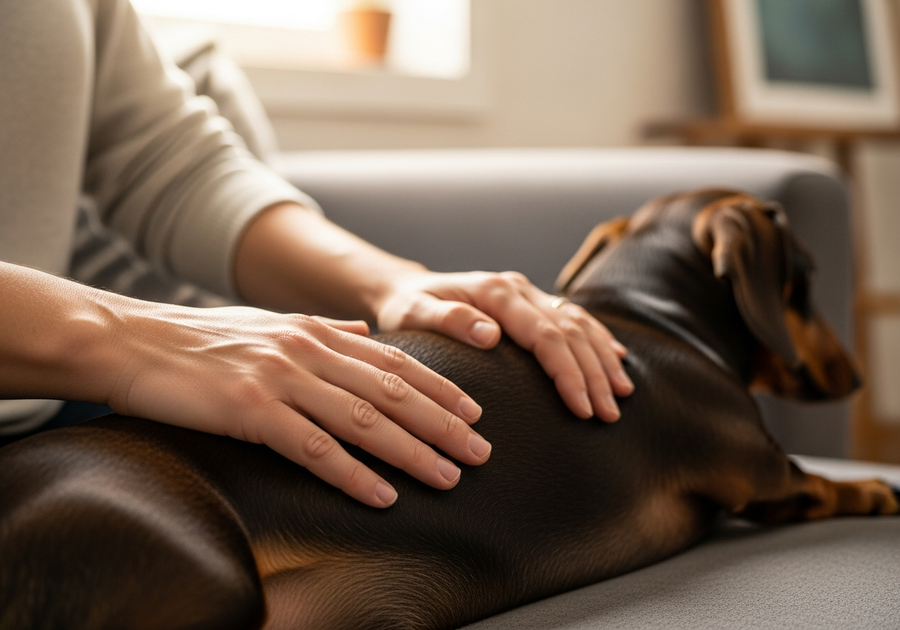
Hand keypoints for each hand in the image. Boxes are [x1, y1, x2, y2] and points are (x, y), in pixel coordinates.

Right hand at [107, 305, 490, 507]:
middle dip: (443, 424)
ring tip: (449, 476)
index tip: (474, 412)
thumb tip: (364, 331)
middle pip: (392, 392)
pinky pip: (314, 448)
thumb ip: (322, 329)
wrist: (129, 341)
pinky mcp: (249, 409)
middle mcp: (307, 349)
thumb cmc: (199, 340)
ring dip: (412, 452)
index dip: (440, 388)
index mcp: (316, 330)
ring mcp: (280, 378)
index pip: (394, 362)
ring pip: (364, 420)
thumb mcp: (269, 323)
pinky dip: (353, 474)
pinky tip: (383, 495)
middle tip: (480, 451)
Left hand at [376, 271, 633, 420]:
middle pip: (569, 332)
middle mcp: (518, 289)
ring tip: (621, 393)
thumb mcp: (412, 314)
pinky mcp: (532, 302)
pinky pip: (574, 318)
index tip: (582, 408)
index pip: (545, 336)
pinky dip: (598, 339)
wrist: (405, 288)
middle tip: (609, 415)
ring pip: (578, 324)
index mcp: (495, 293)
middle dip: (593, 375)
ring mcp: (528, 293)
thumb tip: (490, 334)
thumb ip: (448, 321)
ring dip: (602, 359)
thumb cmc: (406, 307)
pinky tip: (616, 359)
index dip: (567, 372)